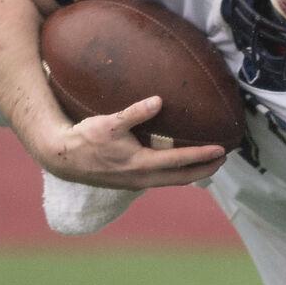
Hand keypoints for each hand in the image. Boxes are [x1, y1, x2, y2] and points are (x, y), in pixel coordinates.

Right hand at [36, 96, 225, 189]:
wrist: (63, 159)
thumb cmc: (85, 139)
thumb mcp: (109, 123)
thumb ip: (135, 113)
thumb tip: (159, 101)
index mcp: (141, 164)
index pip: (180, 161)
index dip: (203, 156)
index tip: (222, 150)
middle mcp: (142, 178)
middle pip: (182, 178)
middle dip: (204, 169)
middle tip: (223, 159)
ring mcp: (137, 183)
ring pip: (172, 181)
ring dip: (191, 173)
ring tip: (206, 162)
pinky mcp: (131, 182)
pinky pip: (161, 179)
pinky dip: (175, 173)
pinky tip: (178, 164)